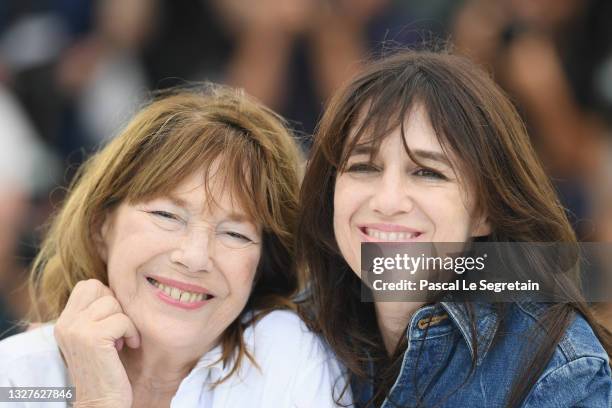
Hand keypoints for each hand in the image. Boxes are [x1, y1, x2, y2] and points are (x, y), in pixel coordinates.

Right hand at [54, 279, 139, 407]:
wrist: (101, 404)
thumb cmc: (105, 370)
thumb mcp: (93, 338)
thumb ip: (95, 316)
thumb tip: (113, 287)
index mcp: (64, 322)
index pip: (87, 285)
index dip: (107, 298)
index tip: (112, 321)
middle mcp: (65, 324)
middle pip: (98, 287)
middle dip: (115, 306)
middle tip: (117, 329)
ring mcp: (76, 330)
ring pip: (112, 303)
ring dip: (125, 322)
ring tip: (121, 341)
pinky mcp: (92, 338)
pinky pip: (122, 320)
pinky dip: (131, 333)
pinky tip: (127, 347)